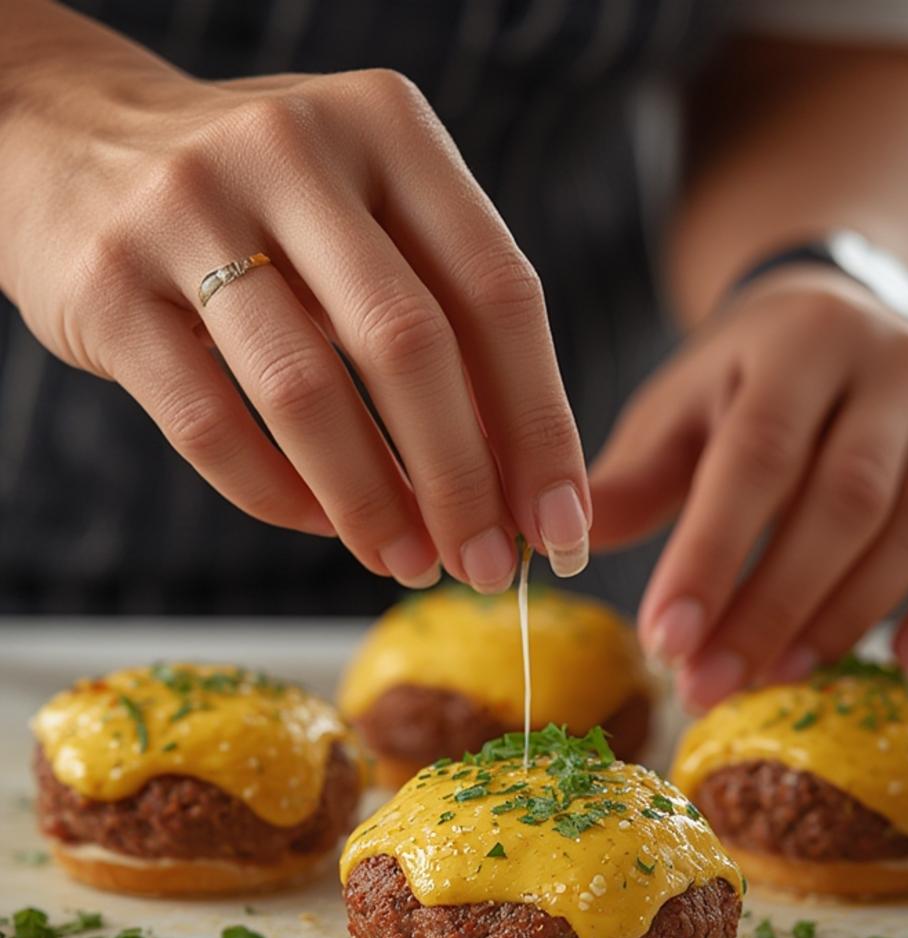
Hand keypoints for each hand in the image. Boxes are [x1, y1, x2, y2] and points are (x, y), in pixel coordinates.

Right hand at [0, 10, 587, 589]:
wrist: (71, 142)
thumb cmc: (263, 206)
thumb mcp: (367, 215)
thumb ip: (446, 318)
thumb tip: (525, 483)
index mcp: (388, 128)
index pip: (497, 291)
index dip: (541, 423)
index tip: (564, 526)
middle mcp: (293, 149)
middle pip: (409, 344)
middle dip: (464, 481)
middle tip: (490, 567)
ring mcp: (187, 208)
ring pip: (305, 391)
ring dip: (372, 503)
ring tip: (408, 564)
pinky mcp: (106, 284)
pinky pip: (209, 422)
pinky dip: (276, 494)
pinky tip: (320, 525)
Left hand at [589, 267, 907, 705]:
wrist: (841, 319)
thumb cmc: (741, 382)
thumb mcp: (678, 408)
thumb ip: (631, 478)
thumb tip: (562, 546)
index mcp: (798, 342)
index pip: (757, 457)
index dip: (712, 554)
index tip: (665, 639)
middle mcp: (890, 369)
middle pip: (842, 501)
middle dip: (772, 605)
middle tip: (708, 684)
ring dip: (845, 616)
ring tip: (775, 678)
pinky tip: (905, 661)